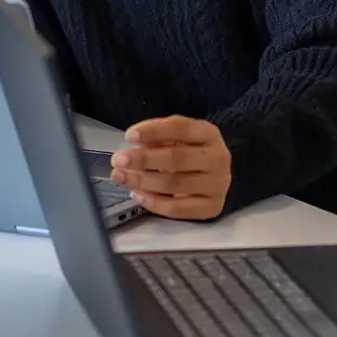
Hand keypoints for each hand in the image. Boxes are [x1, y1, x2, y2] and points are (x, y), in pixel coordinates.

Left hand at [111, 116, 231, 220]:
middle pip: (177, 158)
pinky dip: (153, 203)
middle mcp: (218, 158)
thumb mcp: (176, 138)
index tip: (129, 136)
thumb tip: (132, 148)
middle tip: (118, 160)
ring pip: (174, 184)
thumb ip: (157, 139)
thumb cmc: (190, 153)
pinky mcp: (212, 207)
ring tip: (121, 177)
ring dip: (143, 181)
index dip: (153, 131)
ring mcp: (217, 184)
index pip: (181, 128)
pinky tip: (137, 194)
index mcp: (208, 134)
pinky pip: (178, 209)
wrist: (214, 177)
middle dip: (143, 159)